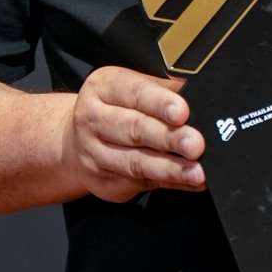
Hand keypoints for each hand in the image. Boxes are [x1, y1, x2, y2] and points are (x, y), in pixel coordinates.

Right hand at [65, 66, 204, 202]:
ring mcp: (94, 154)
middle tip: (196, 144)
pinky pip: (141, 184)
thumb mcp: (131, 88)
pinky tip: (190, 182)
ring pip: (136, 163)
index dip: (160, 103)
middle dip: (168, 138)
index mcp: (103, 87)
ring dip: (170, 169)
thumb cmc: (114, 108)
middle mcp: (93, 119)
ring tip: (196, 171)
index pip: (135, 93)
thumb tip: (199, 94)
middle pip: (134, 129)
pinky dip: (170, 183)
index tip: (182, 112)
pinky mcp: (103, 182)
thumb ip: (162, 89)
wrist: (72, 142)